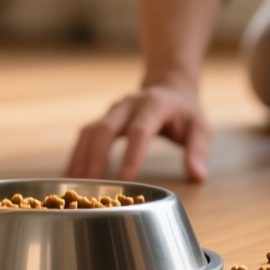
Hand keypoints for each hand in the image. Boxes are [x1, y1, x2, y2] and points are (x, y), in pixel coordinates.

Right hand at [65, 82, 209, 182]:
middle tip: (90, 183)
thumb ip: (198, 150)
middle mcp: (129, 105)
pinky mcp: (104, 118)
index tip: (126, 177)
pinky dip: (76, 155)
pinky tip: (69, 175)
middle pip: (106, 128)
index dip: (132, 153)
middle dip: (96, 156)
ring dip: (80, 157)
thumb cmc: (184, 111)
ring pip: (90, 131)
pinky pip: (85, 135)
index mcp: (154, 105)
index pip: (140, 130)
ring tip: (73, 183)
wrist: (167, 85)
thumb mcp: (199, 126)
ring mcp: (113, 110)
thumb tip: (197, 175)